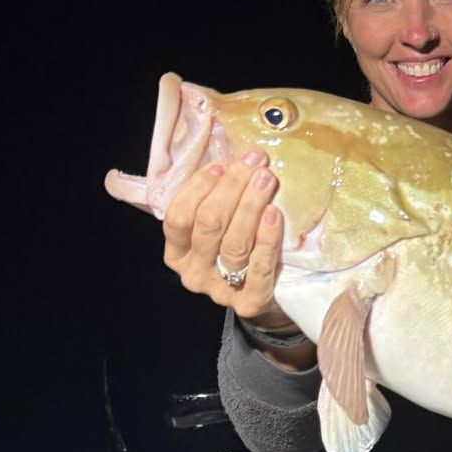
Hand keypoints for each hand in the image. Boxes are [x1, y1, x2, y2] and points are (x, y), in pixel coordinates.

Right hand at [161, 150, 288, 323]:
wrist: (268, 295)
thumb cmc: (240, 246)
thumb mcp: (218, 223)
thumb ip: (212, 195)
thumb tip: (225, 148)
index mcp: (177, 252)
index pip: (179, 218)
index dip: (199, 188)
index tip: (222, 165)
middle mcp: (193, 274)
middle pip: (209, 225)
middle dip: (232, 188)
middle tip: (254, 163)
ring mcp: (220, 291)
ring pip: (234, 243)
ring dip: (250, 205)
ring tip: (266, 179)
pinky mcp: (249, 303)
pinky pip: (259, 268)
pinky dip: (267, 239)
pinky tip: (274, 213)